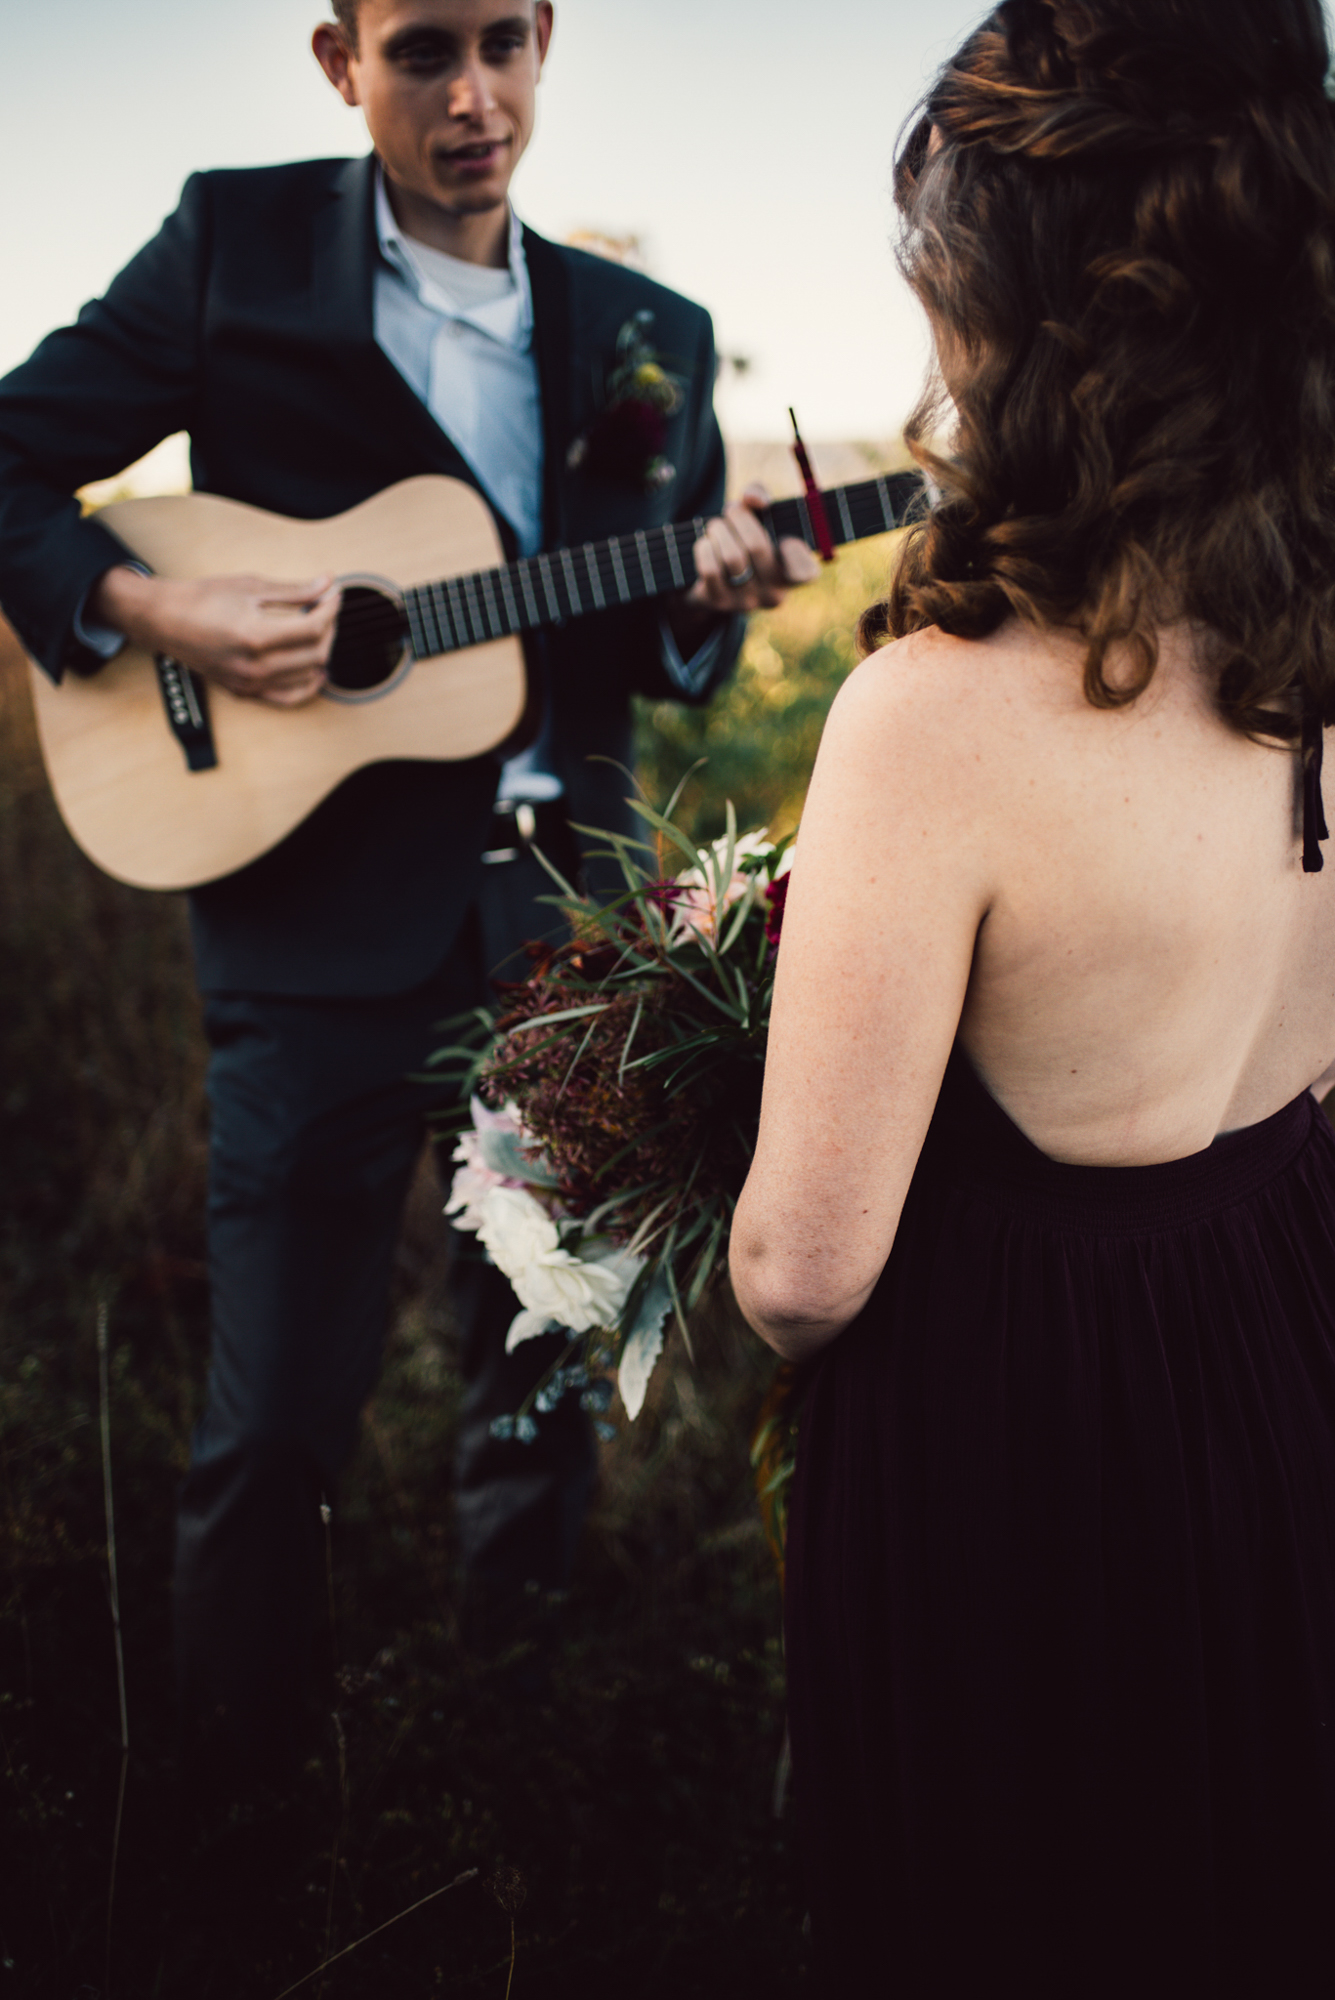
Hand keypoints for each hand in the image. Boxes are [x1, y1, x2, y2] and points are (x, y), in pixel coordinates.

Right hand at [89, 566, 341, 707]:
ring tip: (318, 630)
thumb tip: (326, 585)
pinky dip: (307, 685)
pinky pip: (287, 697)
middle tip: (326, 608)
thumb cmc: (200, 599)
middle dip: (329, 628)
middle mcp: (254, 666)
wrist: (164, 619)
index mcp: (255, 636)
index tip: (333, 594)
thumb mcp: (250, 587)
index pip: (313, 628)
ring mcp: (250, 682)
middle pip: (316, 653)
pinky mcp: (245, 691)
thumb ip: (293, 591)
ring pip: (307, 676)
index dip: (330, 609)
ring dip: (321, 652)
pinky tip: (314, 670)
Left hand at [687, 482, 820, 616]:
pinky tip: (706, 544)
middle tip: (731, 510)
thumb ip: (758, 496)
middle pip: (757, 547)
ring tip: (715, 526)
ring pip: (732, 558)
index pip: (806, 572)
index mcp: (793, 573)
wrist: (711, 580)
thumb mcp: (756, 515)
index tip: (785, 539)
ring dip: (718, 531)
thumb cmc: (743, 539)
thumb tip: (754, 499)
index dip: (797, 552)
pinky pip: (711, 570)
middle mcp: (774, 594)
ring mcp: (748, 602)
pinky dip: (704, 549)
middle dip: (739, 518)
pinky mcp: (720, 604)